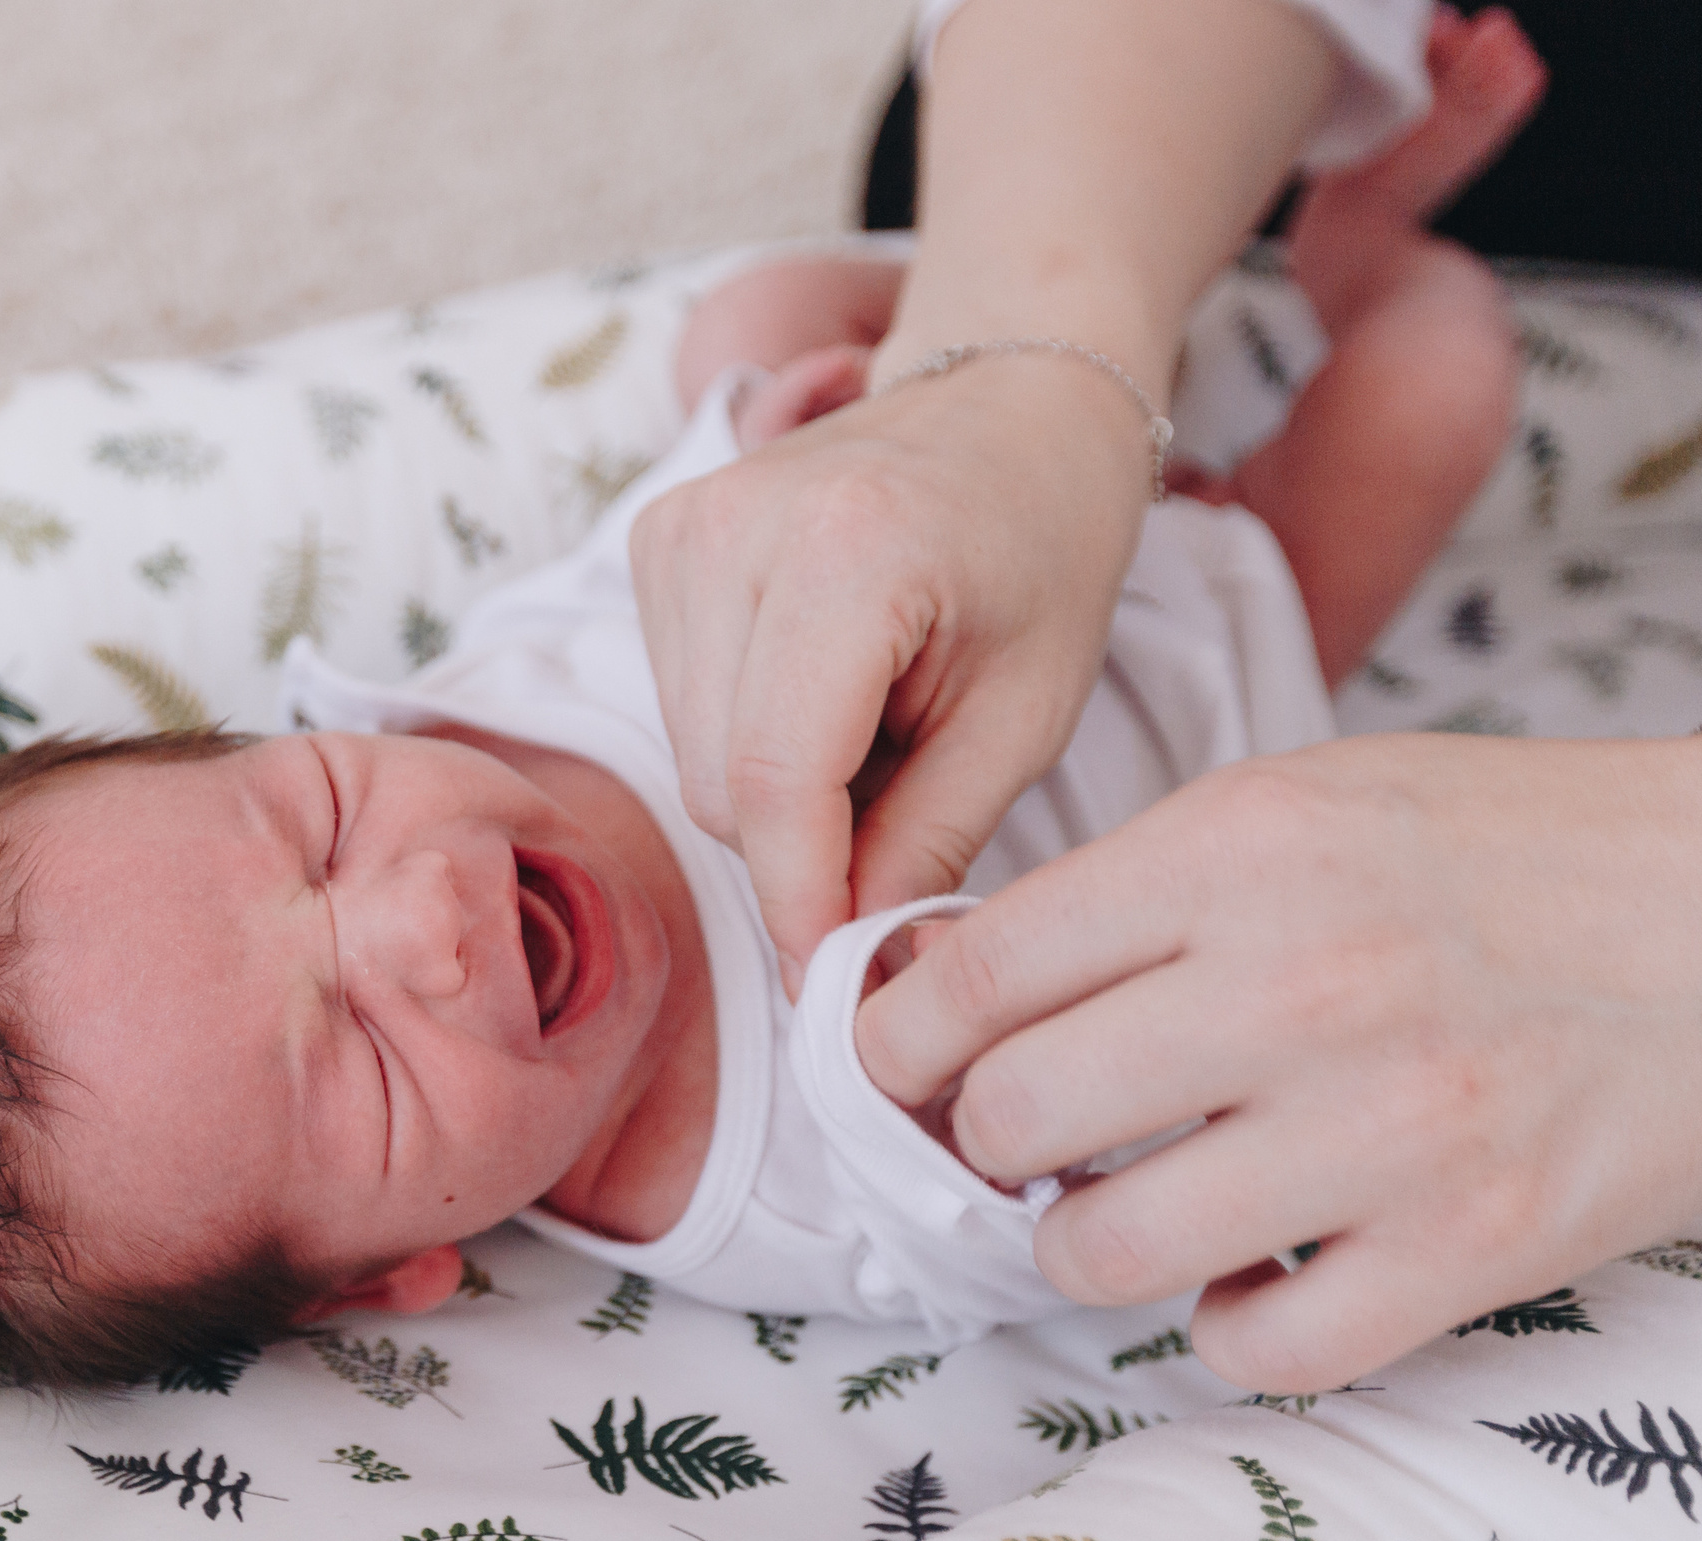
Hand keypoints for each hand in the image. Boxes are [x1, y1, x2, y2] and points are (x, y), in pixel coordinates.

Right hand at [629, 353, 1152, 990]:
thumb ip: (930, 840)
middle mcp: (734, 527)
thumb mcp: (1027, 712)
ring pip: (694, 760)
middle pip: (726, 787)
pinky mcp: (656, 538)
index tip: (834, 984)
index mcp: (848, 551)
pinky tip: (828, 689)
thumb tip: (845, 958)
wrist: (1013, 396)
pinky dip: (753, 736)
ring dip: (782, 791)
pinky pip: (680, 709)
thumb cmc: (1045, 544)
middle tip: (910, 811)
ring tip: (880, 727)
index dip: (801, 901)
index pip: (778, 782)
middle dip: (808, 847)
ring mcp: (680, 525)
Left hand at [854, 728, 1701, 1392]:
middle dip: (984, 1145)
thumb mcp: (1289, 804)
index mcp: (1233, 852)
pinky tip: (1251, 1271)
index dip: (896, 1039)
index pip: (974, 972)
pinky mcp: (1474, 1243)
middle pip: (1012, 1117)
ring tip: (1127, 1208)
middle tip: (1021, 1143)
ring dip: (1084, 1246)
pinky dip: (1225, 1325)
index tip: (903, 1066)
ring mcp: (1389, 1124)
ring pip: (1103, 1250)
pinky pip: (1257, 1347)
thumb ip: (1127, 893)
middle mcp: (1299, 983)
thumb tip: (947, 996)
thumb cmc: (1489, 845)